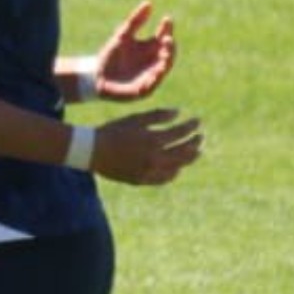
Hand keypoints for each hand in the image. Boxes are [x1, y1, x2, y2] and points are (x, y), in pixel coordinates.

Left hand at [77, 0, 176, 100]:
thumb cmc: (111, 55)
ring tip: (165, 54)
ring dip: (166, 62)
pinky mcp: (143, 89)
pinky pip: (152, 85)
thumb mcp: (123, 35)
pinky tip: (156, 72)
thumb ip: (135, 20)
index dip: (167, 28)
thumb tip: (149, 3)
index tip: (166, 19)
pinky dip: (155, 79)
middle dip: (170, 46)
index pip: (164, 36)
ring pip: (164, 69)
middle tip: (167, 38)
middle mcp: (154, 61)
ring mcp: (150, 75)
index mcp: (150, 47)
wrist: (97, 75)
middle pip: (169, 53)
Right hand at [87, 107, 203, 185]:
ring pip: (177, 167)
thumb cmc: (114, 131)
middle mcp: (154, 158)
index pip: (180, 133)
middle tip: (200, 138)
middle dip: (195, 143)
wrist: (93, 151)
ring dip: (188, 159)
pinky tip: (177, 168)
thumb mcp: (136, 119)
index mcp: (153, 140)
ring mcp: (149, 171)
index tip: (198, 122)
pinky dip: (174, 172)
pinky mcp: (142, 180)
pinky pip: (164, 179)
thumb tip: (179, 113)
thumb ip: (158, 115)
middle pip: (183, 152)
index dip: (191, 127)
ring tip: (195, 153)